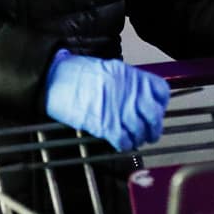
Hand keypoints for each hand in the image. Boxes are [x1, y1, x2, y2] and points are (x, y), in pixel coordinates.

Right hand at [45, 50, 169, 151]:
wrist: (53, 79)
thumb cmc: (74, 74)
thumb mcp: (107, 69)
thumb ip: (126, 83)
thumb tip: (137, 97)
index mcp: (129, 75)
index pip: (160, 91)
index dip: (161, 105)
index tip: (157, 111)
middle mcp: (128, 91)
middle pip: (153, 115)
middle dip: (154, 128)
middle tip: (150, 134)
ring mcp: (118, 108)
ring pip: (140, 131)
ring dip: (138, 138)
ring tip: (133, 140)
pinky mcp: (105, 124)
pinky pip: (123, 140)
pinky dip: (124, 144)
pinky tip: (120, 143)